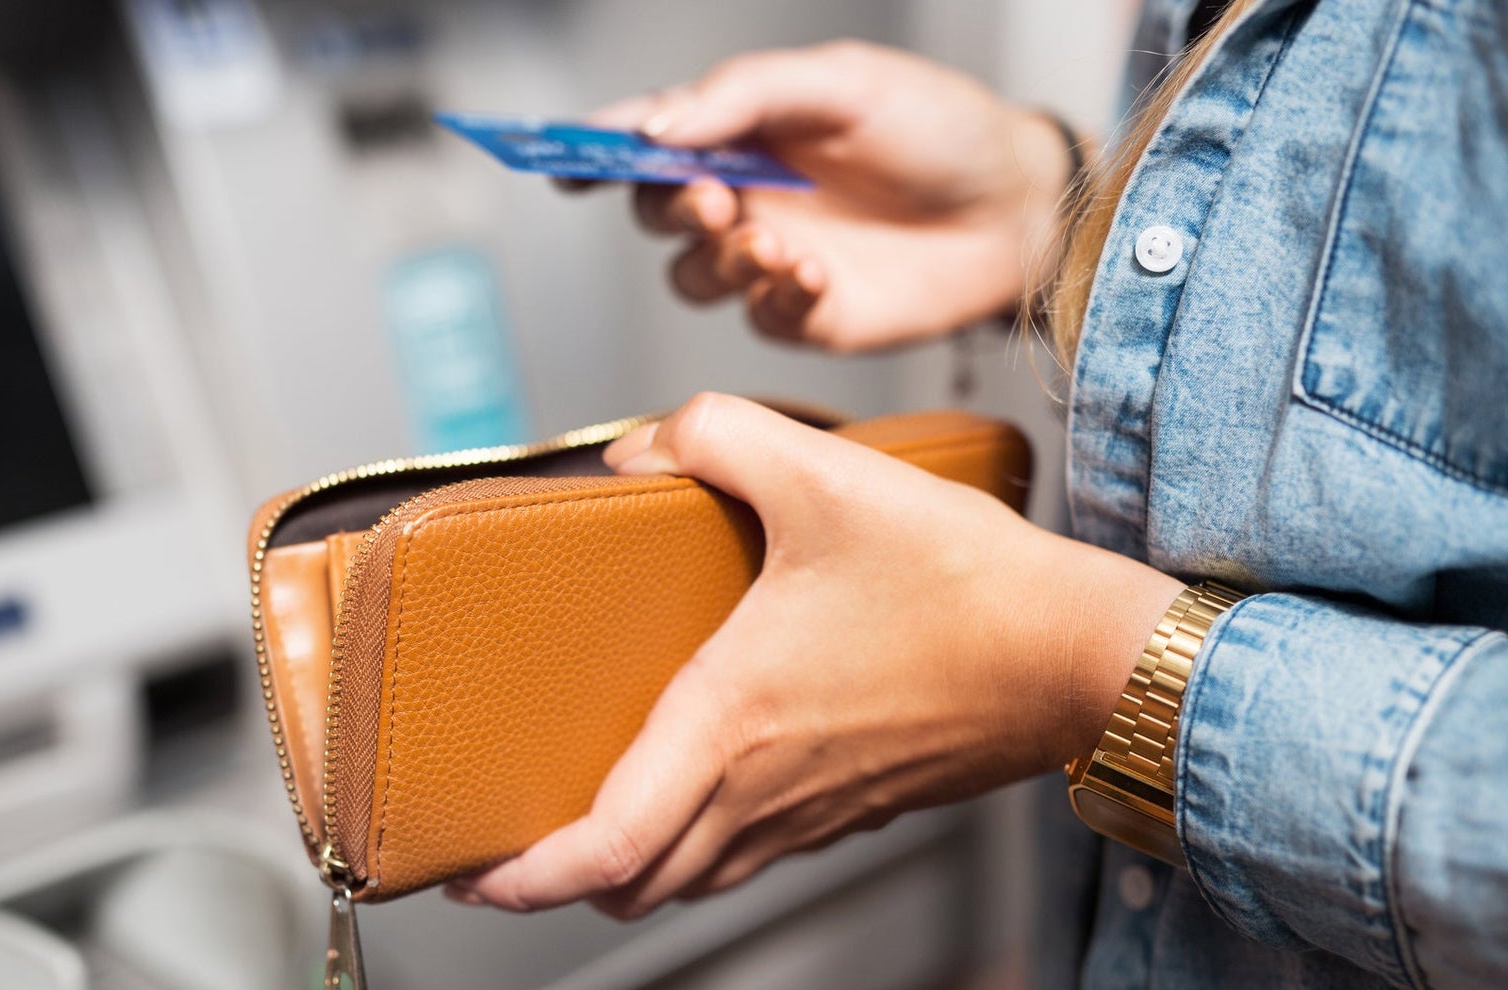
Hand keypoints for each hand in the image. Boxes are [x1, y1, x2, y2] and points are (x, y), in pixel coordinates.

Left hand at [449, 396, 1179, 916]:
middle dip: (556, 883)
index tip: (470, 875)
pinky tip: (694, 793)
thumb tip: (638, 449)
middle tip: (504, 847)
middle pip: (632, 888)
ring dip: (626, 872)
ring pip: (691, 883)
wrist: (1084, 657)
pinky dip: (695, 853)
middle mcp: (761, 790)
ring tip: (580, 828)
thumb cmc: (967, 583)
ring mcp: (810, 814)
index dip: (525, 878)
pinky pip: (749, 858)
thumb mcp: (827, 474)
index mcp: (731, 723)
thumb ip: (715, 436)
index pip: (605, 848)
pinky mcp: (852, 811)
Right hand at [579, 42, 1075, 351]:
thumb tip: (653, 127)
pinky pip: (757, 316)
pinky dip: (776, 295)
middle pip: (654, 212)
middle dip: (670, 207)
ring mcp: (767, 259)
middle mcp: (743, 195)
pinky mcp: (803, 314)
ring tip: (776, 242)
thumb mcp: (839, 84)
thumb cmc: (937, 127)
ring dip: (720, 260)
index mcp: (741, 129)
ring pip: (691, 276)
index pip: (645, 138)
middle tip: (714, 197)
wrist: (1018, 207)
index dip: (593, 150)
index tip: (560, 160)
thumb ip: (742, 95)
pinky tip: (816, 273)